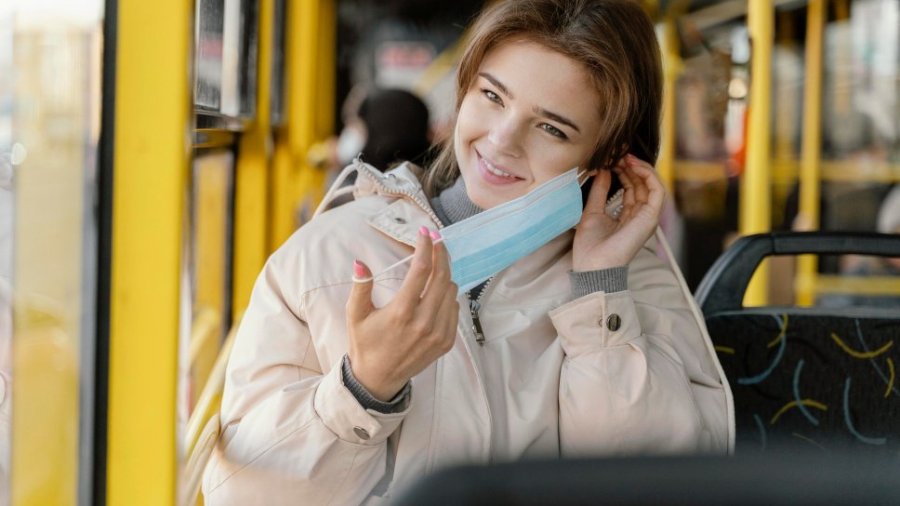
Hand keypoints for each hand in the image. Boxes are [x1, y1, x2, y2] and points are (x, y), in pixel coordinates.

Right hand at [346, 227, 458, 400]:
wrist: (379, 379)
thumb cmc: (365, 344)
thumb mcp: (355, 315)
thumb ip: (360, 287)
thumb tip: (360, 262)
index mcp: (401, 313)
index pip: (421, 270)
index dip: (425, 247)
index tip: (425, 232)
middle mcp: (423, 323)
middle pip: (442, 277)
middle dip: (441, 254)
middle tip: (436, 240)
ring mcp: (438, 334)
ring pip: (451, 291)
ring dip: (444, 275)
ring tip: (432, 268)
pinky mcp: (446, 342)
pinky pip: (455, 309)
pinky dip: (447, 296)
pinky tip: (435, 294)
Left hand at [572, 155, 663, 271]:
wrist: (593, 266)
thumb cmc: (590, 246)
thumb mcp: (592, 212)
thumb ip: (599, 191)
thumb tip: (604, 170)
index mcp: (627, 216)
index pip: (632, 187)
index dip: (624, 171)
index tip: (612, 158)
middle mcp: (639, 215)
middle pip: (641, 184)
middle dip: (631, 166)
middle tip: (618, 152)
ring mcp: (647, 217)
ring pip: (651, 184)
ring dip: (639, 167)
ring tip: (624, 156)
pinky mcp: (650, 217)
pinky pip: (657, 190)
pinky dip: (648, 175)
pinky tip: (633, 165)